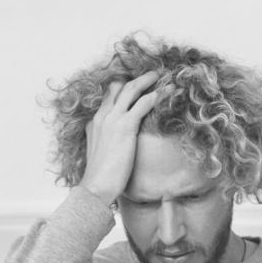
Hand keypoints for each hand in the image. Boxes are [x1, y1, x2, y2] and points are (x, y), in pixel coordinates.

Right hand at [79, 70, 160, 205]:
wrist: (95, 186)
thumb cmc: (99, 178)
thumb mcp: (99, 154)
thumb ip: (105, 143)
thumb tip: (115, 146)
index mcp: (94, 123)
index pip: (108, 98)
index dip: (121, 90)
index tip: (135, 87)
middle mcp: (102, 116)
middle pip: (117, 87)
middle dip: (134, 79)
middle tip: (149, 76)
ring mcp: (112, 119)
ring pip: (130, 89)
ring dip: (146, 80)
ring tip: (159, 76)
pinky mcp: (125, 126)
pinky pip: (143, 103)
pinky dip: (157, 95)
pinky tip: (167, 92)